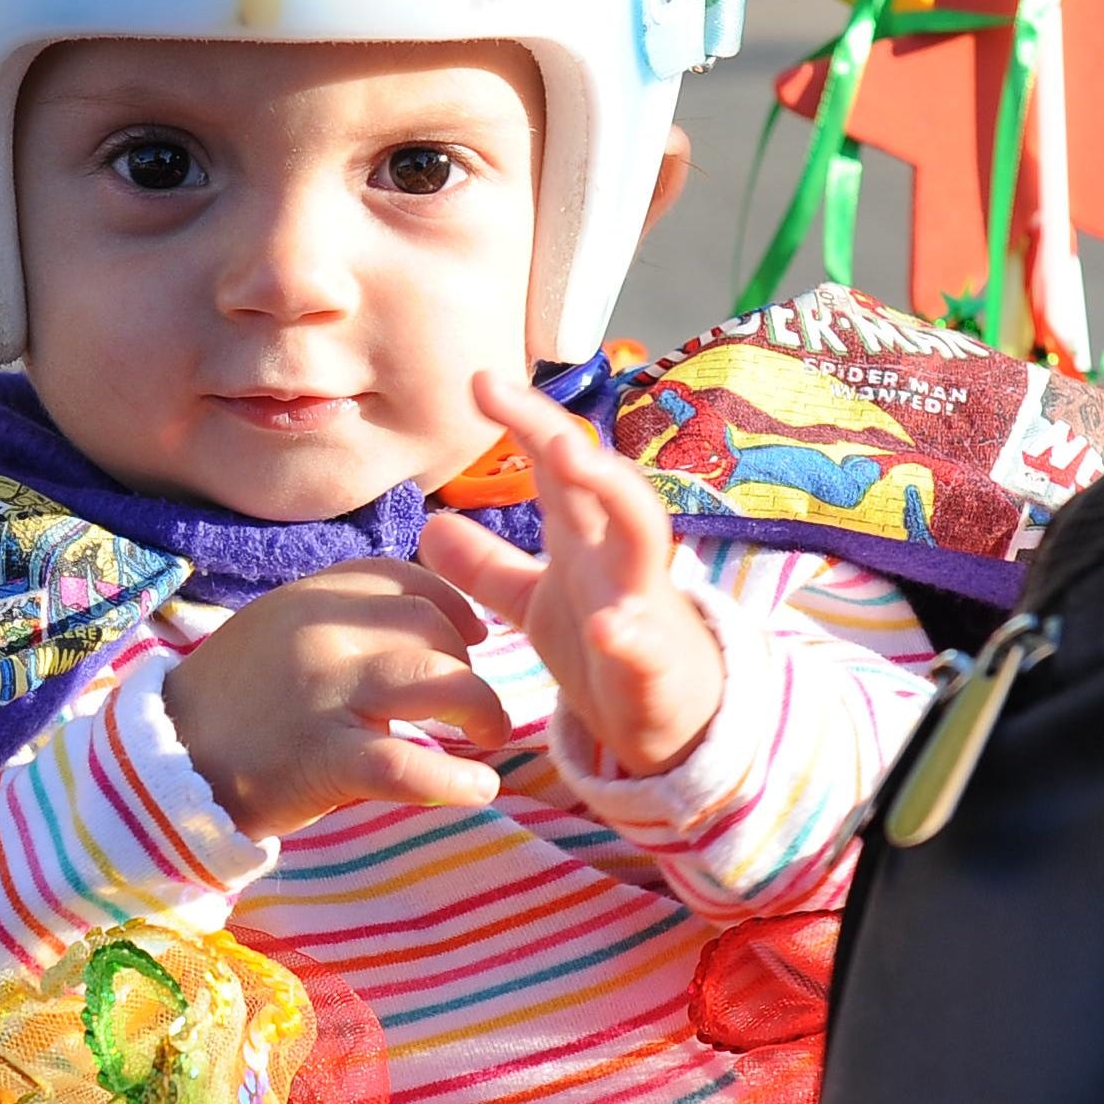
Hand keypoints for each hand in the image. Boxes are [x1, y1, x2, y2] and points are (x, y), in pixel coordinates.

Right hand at [160, 560, 514, 838]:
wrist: (165, 763)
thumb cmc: (234, 702)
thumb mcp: (279, 630)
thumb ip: (341, 618)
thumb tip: (426, 620)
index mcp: (310, 595)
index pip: (404, 579)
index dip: (453, 606)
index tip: (473, 638)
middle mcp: (322, 633)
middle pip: (434, 628)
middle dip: (467, 666)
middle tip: (473, 705)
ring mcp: (324, 693)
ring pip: (439, 681)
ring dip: (482, 709)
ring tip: (489, 738)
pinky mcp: (322, 757)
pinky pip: (409, 765)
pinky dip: (455, 781)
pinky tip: (476, 790)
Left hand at [423, 370, 723, 777]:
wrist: (672, 724)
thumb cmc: (608, 651)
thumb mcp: (537, 605)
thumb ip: (488, 568)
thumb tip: (430, 525)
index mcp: (586, 539)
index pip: (555, 466)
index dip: (523, 420)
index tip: (479, 380)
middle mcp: (618, 556)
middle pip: (599, 478)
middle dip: (563, 435)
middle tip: (513, 397)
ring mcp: (643, 604)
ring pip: (643, 534)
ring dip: (611, 490)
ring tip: (572, 456)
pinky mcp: (656, 664)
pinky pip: (646, 644)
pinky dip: (630, 634)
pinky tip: (608, 627)